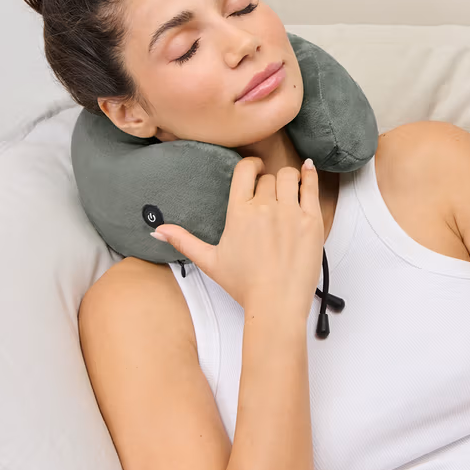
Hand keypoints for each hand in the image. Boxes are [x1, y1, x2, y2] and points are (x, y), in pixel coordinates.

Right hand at [151, 157, 324, 315]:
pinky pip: (312, 187)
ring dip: (287, 180)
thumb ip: (184, 241)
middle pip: (268, 178)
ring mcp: (290, 213)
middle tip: (270, 200)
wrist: (276, 304)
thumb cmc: (245, 286)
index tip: (254, 170)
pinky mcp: (312, 221)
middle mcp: (264, 207)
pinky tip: (307, 170)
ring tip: (287, 191)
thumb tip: (158, 231)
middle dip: (268, 184)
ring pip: (289, 177)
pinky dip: (309, 175)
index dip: (250, 166)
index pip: (244, 171)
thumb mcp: (209, 262)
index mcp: (239, 212)